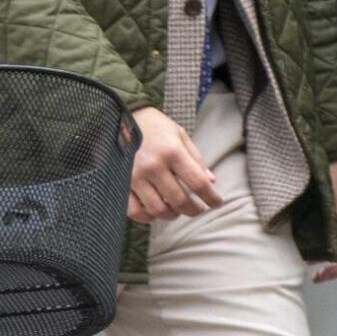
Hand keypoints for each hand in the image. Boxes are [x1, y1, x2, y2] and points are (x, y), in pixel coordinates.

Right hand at [127, 106, 220, 221]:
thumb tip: (211, 182)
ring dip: (172, 215)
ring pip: (158, 209)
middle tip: (199, 209)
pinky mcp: (119, 183)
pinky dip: (147, 217)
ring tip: (178, 211)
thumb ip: (196, 159)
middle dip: (194, 210)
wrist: (118, 118)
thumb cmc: (154, 126)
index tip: (218, 203)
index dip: (211, 197)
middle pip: (180, 200)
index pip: (198, 183)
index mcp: (172, 152)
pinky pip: (134, 211)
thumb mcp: (179, 135)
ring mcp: (134, 177)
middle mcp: (154, 166)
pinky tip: (155, 213)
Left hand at [312, 159, 336, 282]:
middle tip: (316, 276)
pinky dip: (325, 239)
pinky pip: (335, 229)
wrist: (334, 144)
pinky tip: (311, 243)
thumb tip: (325, 249)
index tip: (322, 276)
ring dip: (328, 252)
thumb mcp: (332, 195)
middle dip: (334, 263)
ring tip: (310, 260)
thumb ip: (331, 221)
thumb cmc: (335, 167)